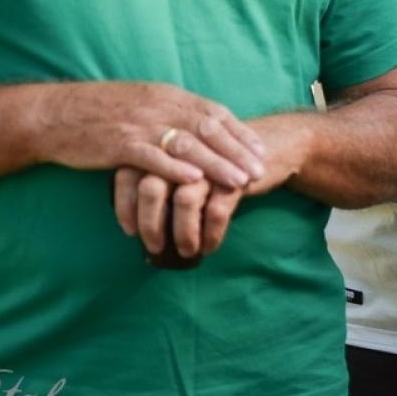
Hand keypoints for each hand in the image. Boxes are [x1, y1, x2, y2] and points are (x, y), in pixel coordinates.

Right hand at [37, 82, 266, 188]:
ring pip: (188, 144)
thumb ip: (171, 112)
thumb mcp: (142, 102)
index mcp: (167, 95)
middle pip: (209, 128)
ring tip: (239, 181)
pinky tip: (195, 181)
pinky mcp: (119, 144)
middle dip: (238, 150)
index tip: (260, 149)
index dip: (240, 132)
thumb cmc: (99, 112)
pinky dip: (176, 169)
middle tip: (260, 169)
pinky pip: (153, 157)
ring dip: (217, 164)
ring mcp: (140, 124)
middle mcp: (159, 106)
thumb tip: (200, 127)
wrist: (54, 114)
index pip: (214, 112)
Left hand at [111, 113, 312, 258]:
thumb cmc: (218, 159)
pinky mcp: (236, 176)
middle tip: (155, 248)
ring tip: (187, 252)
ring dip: (183, 233)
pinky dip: (211, 234)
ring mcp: (210, 163)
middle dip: (150, 224)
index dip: (125, 207)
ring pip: (184, 201)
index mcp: (163, 145)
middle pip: (151, 188)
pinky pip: (217, 211)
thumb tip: (136, 222)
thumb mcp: (185, 162)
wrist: (271, 143)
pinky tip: (210, 246)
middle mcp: (182, 151)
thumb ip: (160, 178)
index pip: (128, 176)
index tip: (131, 232)